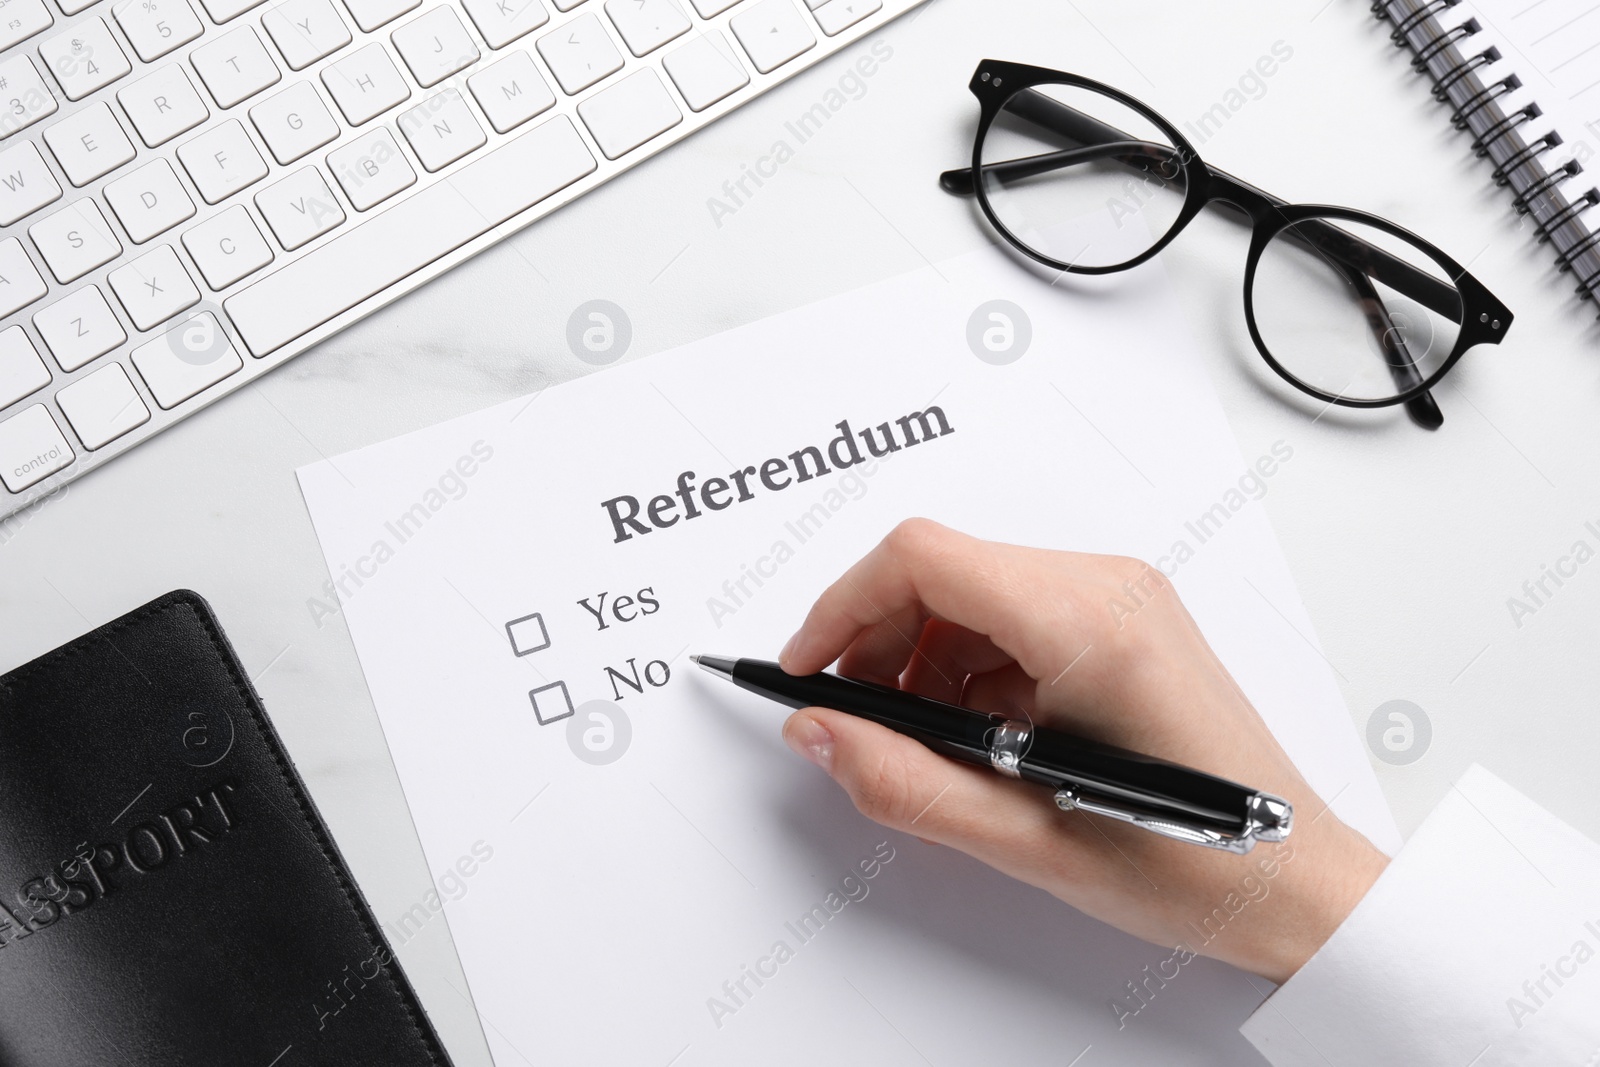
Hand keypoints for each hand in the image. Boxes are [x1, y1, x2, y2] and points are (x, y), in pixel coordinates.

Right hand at [778, 519, 1387, 983]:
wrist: (1298, 883)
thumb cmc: (1203, 866)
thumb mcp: (1030, 839)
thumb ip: (907, 784)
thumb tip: (823, 734)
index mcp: (1091, 624)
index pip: (923, 559)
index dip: (842, 607)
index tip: (806, 666)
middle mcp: (1110, 589)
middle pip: (942, 569)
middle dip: (877, 640)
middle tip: (855, 720)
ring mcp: (1122, 600)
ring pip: (972, 593)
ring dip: (922, 660)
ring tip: (927, 745)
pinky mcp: (1124, 622)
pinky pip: (1012, 617)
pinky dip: (968, 669)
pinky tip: (977, 738)